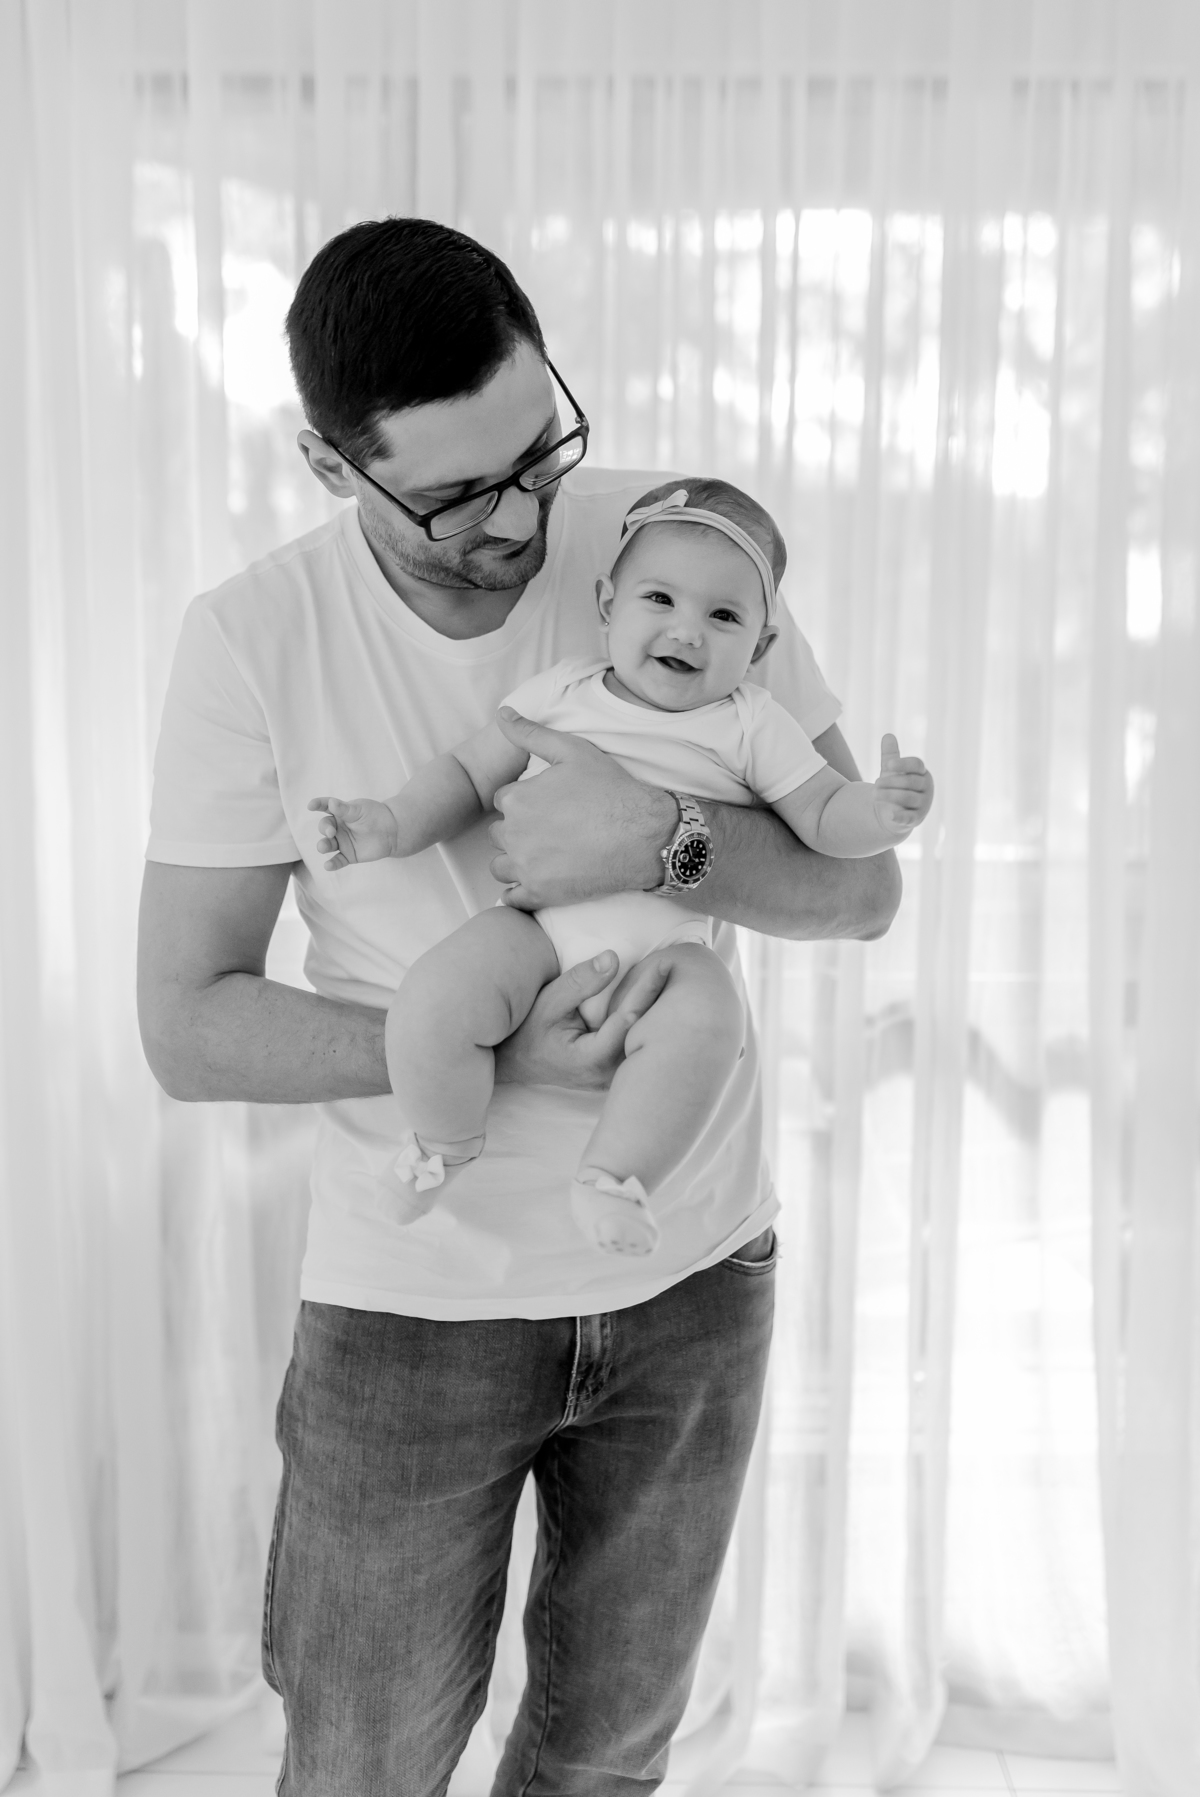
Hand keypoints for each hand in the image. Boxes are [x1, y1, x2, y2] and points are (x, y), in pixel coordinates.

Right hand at [308, 795, 398, 869]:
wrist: (392, 832)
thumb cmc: (375, 816)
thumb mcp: (361, 810)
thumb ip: (345, 809)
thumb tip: (331, 802)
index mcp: (340, 812)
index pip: (325, 807)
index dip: (318, 805)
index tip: (311, 805)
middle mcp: (338, 827)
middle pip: (325, 827)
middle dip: (325, 829)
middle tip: (331, 832)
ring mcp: (342, 842)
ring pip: (328, 844)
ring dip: (323, 846)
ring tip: (323, 847)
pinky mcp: (349, 855)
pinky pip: (338, 860)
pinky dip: (332, 864)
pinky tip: (328, 866)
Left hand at [489, 709, 677, 907]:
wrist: (645, 835)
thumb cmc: (611, 790)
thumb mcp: (572, 751)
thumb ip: (531, 733)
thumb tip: (502, 713)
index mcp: (516, 799)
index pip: (503, 801)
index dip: (525, 803)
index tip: (549, 806)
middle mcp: (513, 834)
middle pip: (499, 834)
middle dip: (518, 831)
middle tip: (552, 830)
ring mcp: (525, 867)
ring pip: (500, 866)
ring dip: (515, 861)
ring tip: (546, 856)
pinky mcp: (539, 894)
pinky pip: (511, 898)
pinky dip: (519, 893)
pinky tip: (539, 882)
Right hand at [494, 950, 670, 1090]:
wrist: (519, 1062)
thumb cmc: (530, 1031)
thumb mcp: (549, 1002)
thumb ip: (581, 982)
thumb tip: (613, 958)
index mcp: (592, 1059)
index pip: (628, 1020)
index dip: (647, 990)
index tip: (663, 964)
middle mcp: (610, 1074)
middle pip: (646, 1033)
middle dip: (663, 998)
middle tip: (678, 965)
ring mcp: (617, 1076)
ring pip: (648, 1042)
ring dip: (661, 1011)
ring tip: (675, 977)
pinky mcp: (620, 1071)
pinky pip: (641, 1045)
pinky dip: (651, 1021)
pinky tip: (661, 996)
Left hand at [873, 734, 933, 838]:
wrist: (892, 812)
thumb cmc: (894, 786)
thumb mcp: (891, 771)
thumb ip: (890, 755)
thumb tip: (888, 735)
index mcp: (922, 773)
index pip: (917, 765)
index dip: (903, 763)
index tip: (888, 764)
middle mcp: (926, 788)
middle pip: (910, 782)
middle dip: (891, 782)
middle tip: (876, 783)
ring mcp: (923, 804)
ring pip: (907, 797)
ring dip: (889, 795)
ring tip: (874, 793)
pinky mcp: (916, 819)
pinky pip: (909, 817)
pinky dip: (900, 816)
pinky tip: (890, 815)